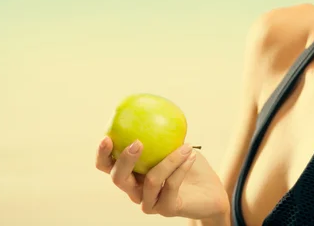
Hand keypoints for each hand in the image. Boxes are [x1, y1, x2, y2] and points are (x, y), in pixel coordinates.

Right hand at [95, 136, 229, 219]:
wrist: (211, 192)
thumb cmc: (190, 165)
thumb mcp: (177, 143)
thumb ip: (165, 129)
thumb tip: (155, 105)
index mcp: (132, 174)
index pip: (108, 167)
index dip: (102, 154)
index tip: (107, 137)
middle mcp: (136, 190)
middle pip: (118, 179)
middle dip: (124, 160)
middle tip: (138, 142)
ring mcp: (150, 202)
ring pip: (150, 180)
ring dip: (169, 160)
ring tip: (186, 146)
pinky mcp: (166, 209)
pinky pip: (170, 186)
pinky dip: (181, 168)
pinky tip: (192, 155)